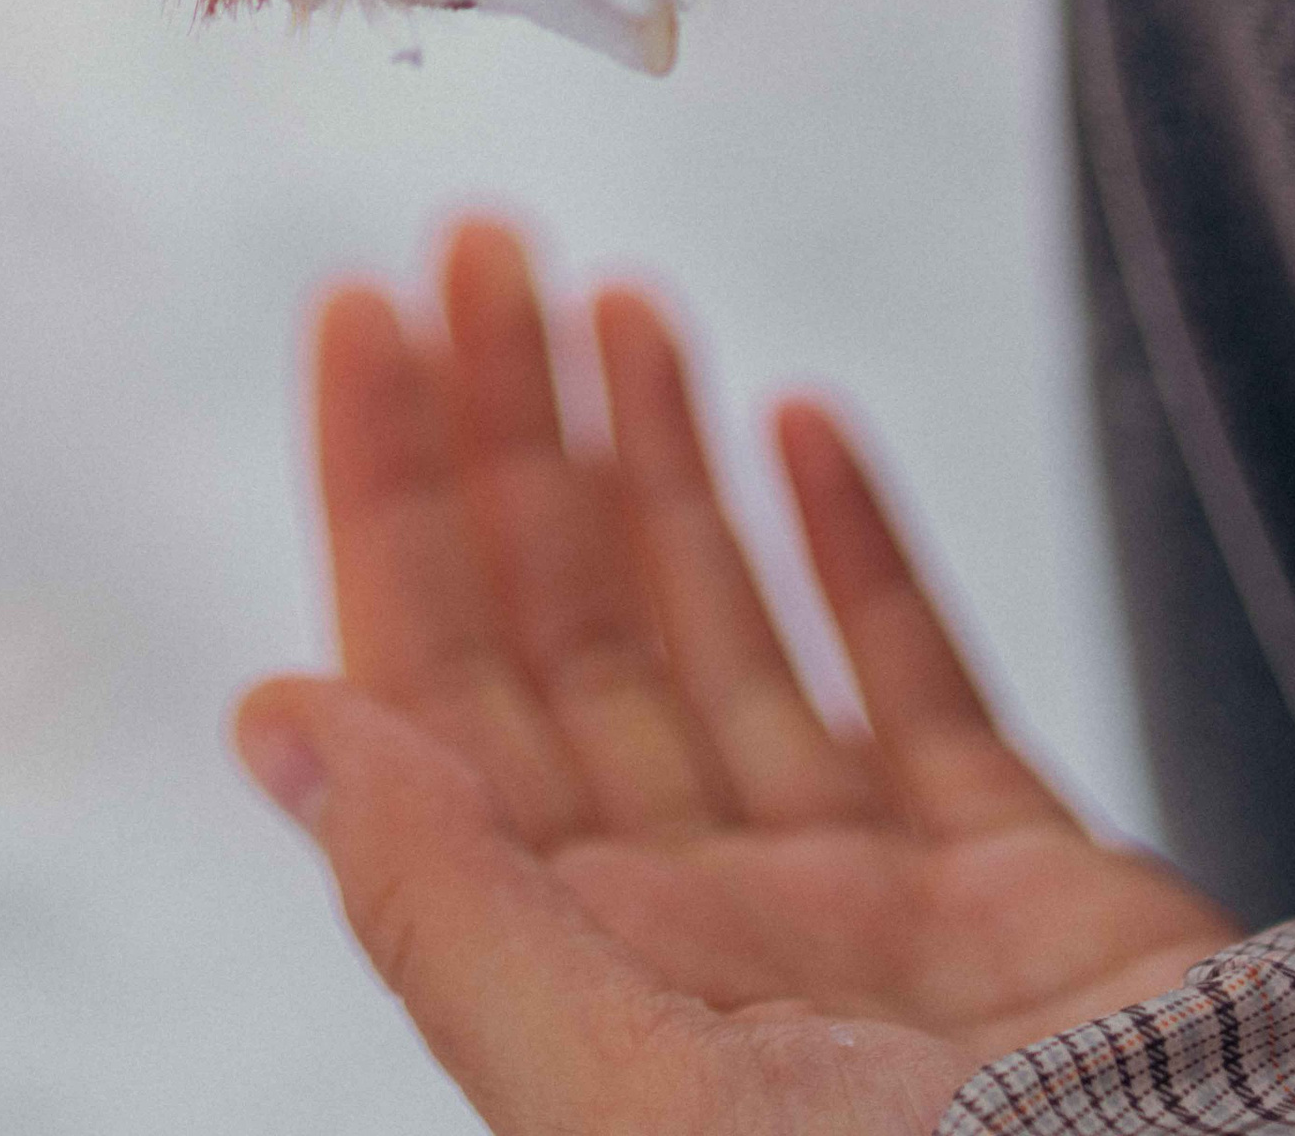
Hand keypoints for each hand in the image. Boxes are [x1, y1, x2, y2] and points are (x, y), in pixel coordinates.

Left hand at [231, 221, 1235, 1134]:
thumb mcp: (616, 1092)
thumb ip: (447, 906)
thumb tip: (271, 722)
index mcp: (587, 981)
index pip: (440, 688)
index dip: (390, 497)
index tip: (362, 313)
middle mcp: (704, 934)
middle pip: (567, 632)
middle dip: (511, 430)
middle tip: (480, 244)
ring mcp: (864, 906)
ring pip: (721, 631)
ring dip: (658, 458)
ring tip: (616, 298)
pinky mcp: (1023, 888)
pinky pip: (913, 683)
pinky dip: (855, 548)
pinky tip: (800, 424)